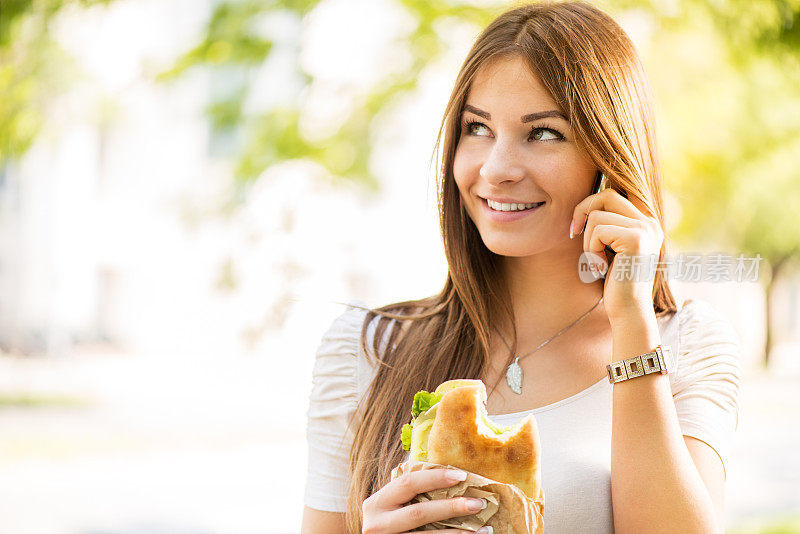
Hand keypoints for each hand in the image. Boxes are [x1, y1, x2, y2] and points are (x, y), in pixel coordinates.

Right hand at [361, 467, 490, 533]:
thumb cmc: (385, 523)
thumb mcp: (389, 506)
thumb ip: (407, 494)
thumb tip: (449, 476)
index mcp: (376, 504)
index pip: (408, 483)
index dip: (435, 477)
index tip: (462, 475)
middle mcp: (378, 525)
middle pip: (420, 513)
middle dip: (452, 507)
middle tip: (479, 503)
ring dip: (460, 533)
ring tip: (485, 529)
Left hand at [570, 187, 663, 321]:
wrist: (628, 310)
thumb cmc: (614, 280)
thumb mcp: (611, 246)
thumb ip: (608, 223)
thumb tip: (585, 204)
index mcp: (646, 221)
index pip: (617, 191)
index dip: (592, 201)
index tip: (578, 225)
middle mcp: (650, 222)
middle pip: (607, 195)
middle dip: (582, 211)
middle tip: (573, 233)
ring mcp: (645, 229)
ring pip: (597, 215)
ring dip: (587, 241)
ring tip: (596, 261)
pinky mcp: (636, 239)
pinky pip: (598, 230)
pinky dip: (591, 250)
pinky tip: (601, 267)